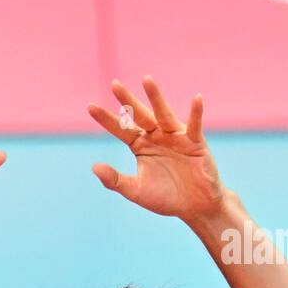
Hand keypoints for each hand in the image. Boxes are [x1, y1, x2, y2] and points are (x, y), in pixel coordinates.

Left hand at [88, 77, 224, 220]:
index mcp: (140, 146)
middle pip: (139, 116)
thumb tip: (94, 167)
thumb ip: (115, 180)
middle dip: (127, 101)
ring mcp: (176, 137)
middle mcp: (157, 136)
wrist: (194, 206)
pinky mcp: (195, 143)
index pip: (121, 129)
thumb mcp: (135, 190)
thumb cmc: (165, 197)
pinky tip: (197, 99)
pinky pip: (195, 126)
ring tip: (146, 80)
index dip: (106, 119)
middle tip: (114, 84)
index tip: (90, 107)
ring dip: (155, 98)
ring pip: (163, 114)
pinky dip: (196, 113)